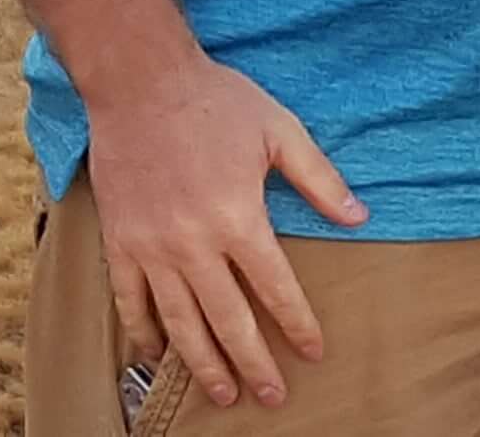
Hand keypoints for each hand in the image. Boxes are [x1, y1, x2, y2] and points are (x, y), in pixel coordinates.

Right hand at [88, 52, 367, 409]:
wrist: (139, 82)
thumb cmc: (215, 101)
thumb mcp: (279, 130)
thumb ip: (319, 179)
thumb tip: (358, 218)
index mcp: (239, 218)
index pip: (276, 288)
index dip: (297, 325)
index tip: (314, 352)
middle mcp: (195, 244)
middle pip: (229, 320)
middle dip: (254, 365)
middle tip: (272, 397)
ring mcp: (152, 248)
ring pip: (180, 323)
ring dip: (204, 364)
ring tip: (223, 396)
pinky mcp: (120, 243)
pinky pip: (130, 303)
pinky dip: (143, 335)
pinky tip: (158, 357)